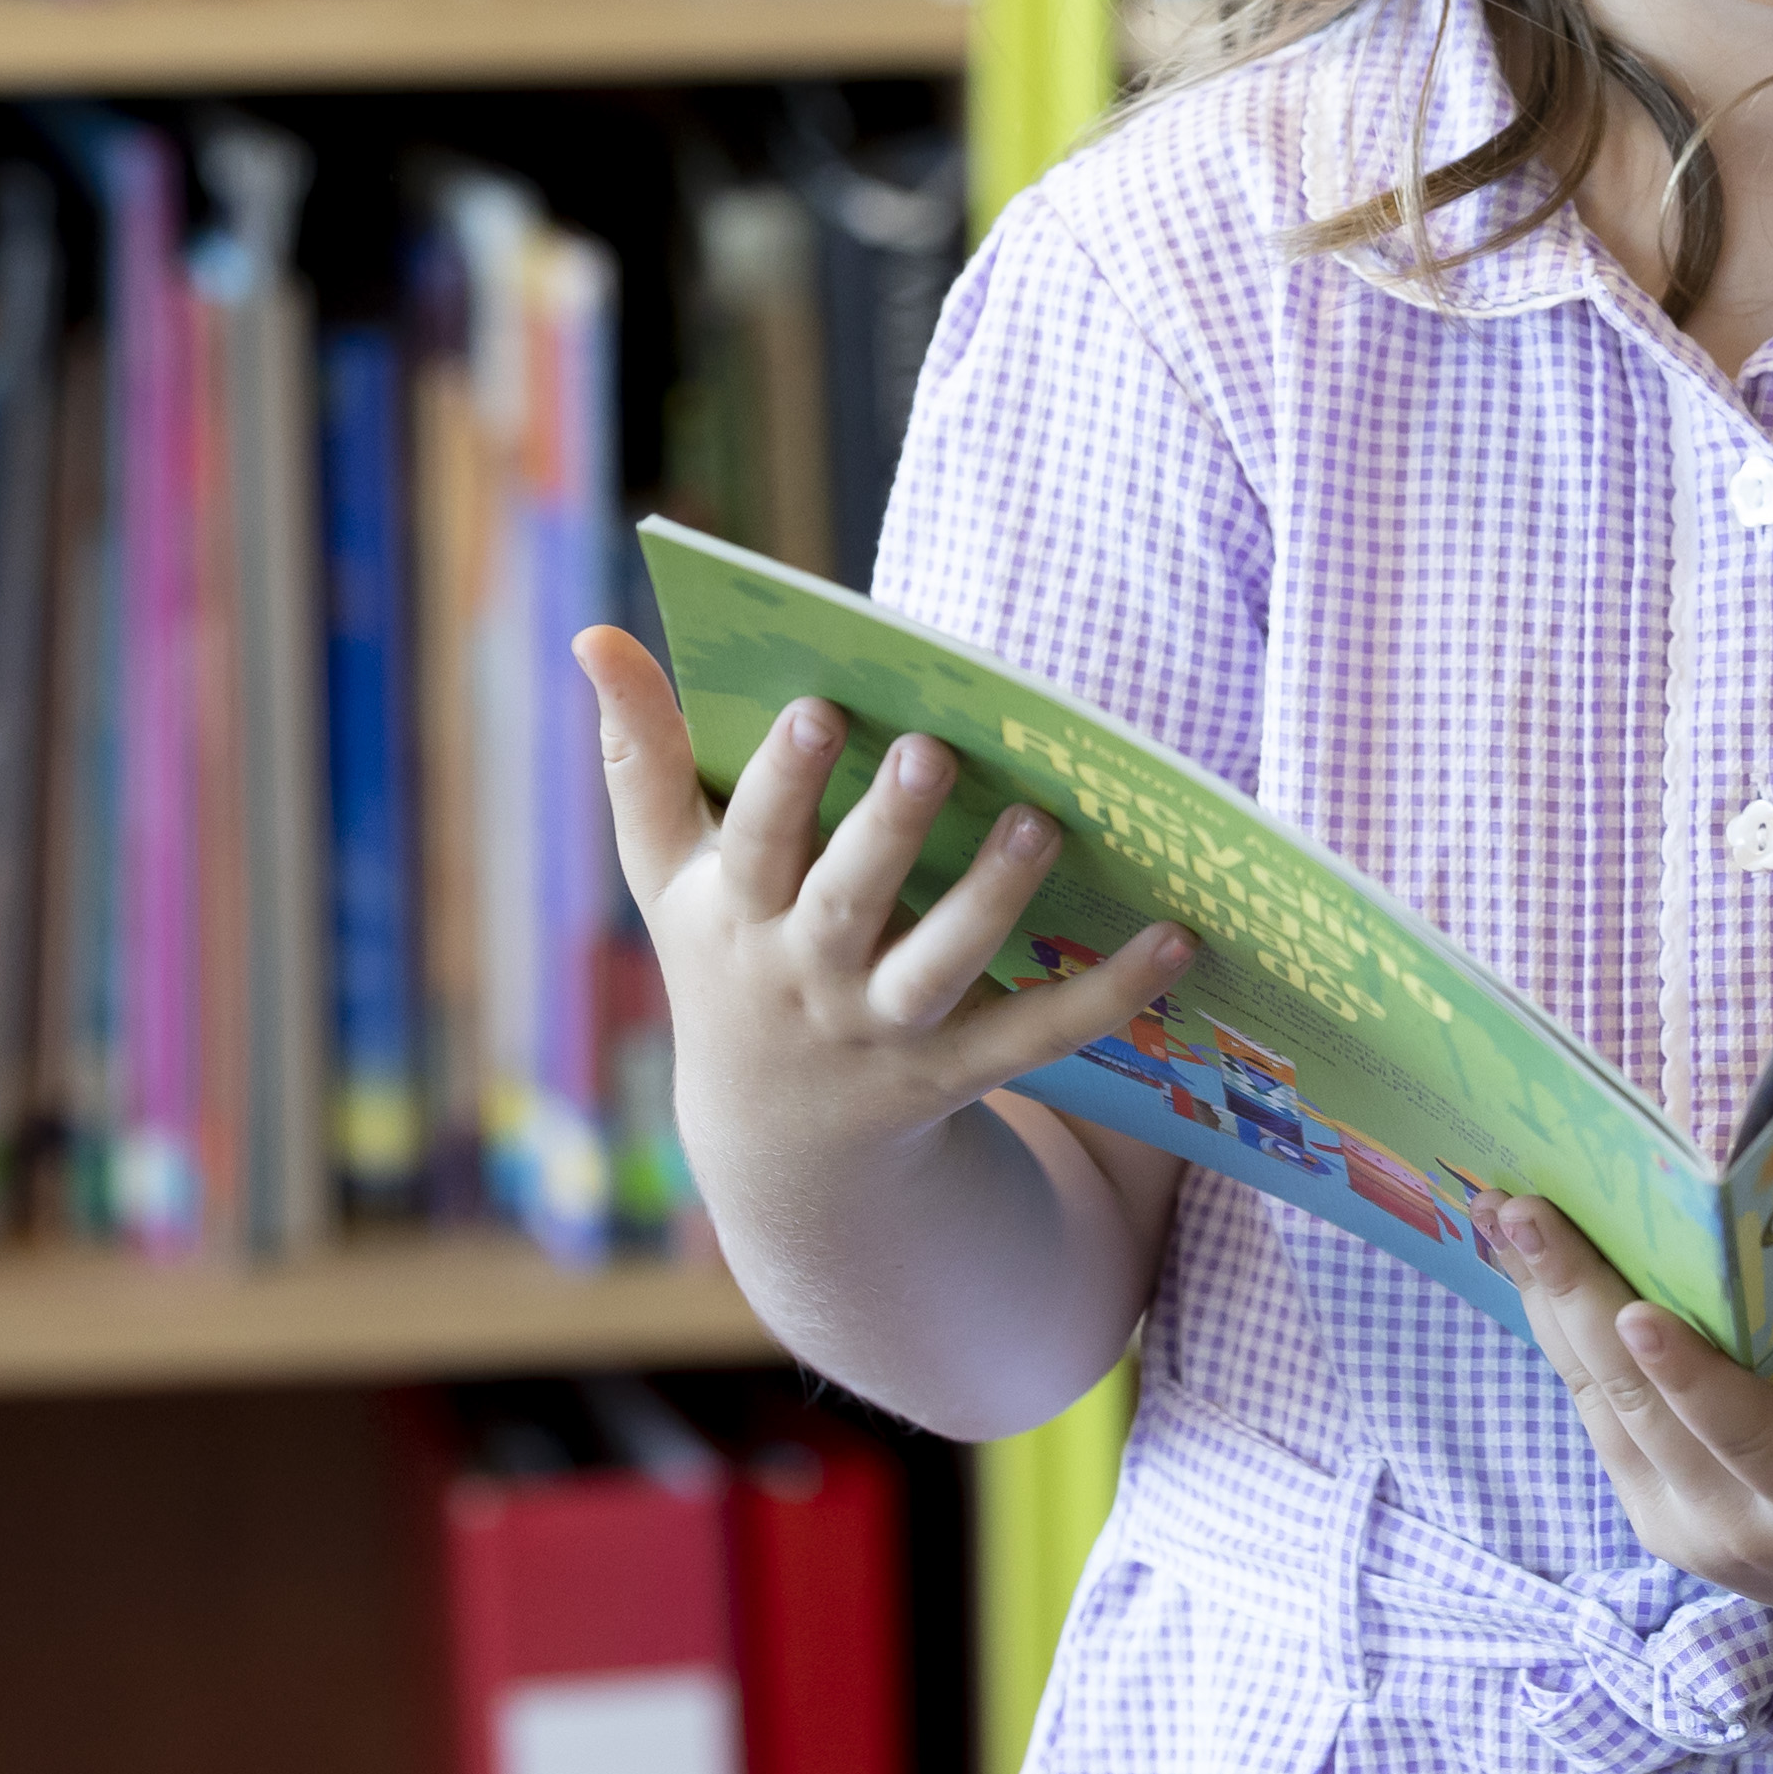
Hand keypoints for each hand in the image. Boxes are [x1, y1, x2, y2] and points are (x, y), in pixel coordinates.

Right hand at [574, 627, 1190, 1203]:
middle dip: (886, 831)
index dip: (782, 781)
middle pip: (846, 904)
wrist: (777, 1140)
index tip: (818, 706)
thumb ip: (640, 757)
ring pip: (941, 970)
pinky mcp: (959, 1071)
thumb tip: (595, 633)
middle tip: (932, 750)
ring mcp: (884, 1030)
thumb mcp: (668, 871)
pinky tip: (1177, 937)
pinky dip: (1110, 991)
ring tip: (1040, 824)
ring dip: (992, 901)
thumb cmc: (726, 955)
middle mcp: (806, 977)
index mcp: (735, 916)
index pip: (753, 843)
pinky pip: (1040, 1034)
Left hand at [1497, 1198, 1772, 1648]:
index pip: (1750, 1440)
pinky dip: (1560, 1331)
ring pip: (1600, 1405)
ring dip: (1546, 1305)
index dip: (1693, 1381)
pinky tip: (1527, 1260)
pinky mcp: (1656, 1502)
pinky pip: (1597, 1411)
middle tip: (1524, 1209)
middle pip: (1643, 1409)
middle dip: (1578, 1301)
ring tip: (1501, 1211)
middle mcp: (1733, 1529)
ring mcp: (1682, 1522)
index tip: (1636, 1315)